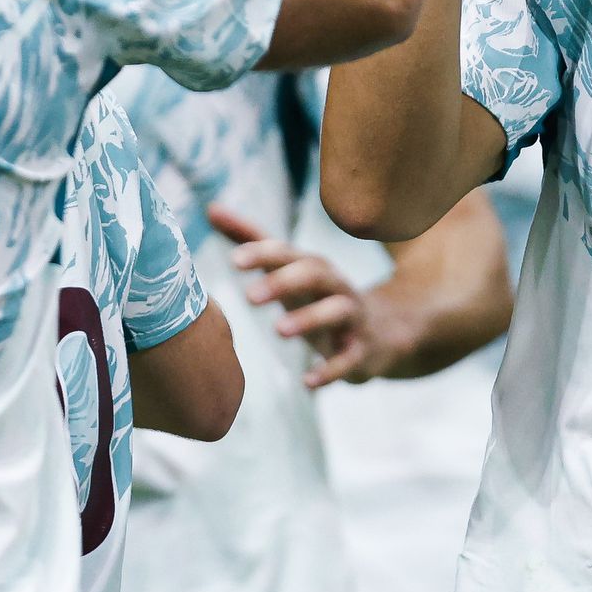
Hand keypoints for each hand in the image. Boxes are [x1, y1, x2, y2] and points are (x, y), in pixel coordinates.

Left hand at [208, 206, 409, 388]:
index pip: (288, 252)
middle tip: (249, 296)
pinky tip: (308, 382)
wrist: (380, 331)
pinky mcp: (362, 349)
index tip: (234, 261)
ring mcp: (352, 317)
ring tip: (279, 331)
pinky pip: (350, 358)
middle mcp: (334, 285)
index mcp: (312, 266)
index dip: (263, 253)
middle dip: (284, 282)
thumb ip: (251, 240)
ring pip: (337, 310)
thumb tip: (210, 208)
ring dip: (309, 319)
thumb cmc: (318, 295)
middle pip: (315, 273)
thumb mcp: (288, 268)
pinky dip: (331, 370)